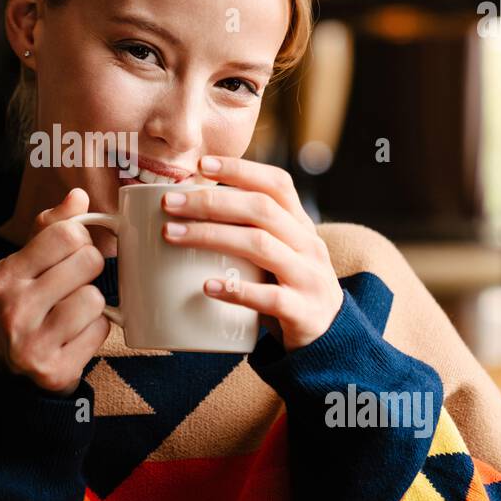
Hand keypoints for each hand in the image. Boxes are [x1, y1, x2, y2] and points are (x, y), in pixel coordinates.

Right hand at [0, 188, 110, 395]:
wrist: (7, 373)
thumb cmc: (23, 307)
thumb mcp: (24, 266)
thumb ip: (50, 229)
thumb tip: (78, 195)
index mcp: (5, 275)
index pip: (65, 233)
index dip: (81, 240)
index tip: (73, 253)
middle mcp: (13, 307)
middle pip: (88, 261)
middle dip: (91, 270)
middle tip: (76, 284)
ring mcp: (32, 341)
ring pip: (96, 299)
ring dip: (94, 306)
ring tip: (73, 313)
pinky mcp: (54, 369)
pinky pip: (100, 332)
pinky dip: (96, 332)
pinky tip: (76, 336)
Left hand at [159, 155, 344, 351]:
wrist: (331, 337)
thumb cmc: (287, 287)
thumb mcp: (278, 253)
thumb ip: (247, 231)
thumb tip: (184, 211)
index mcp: (300, 224)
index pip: (277, 184)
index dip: (240, 169)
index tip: (202, 164)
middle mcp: (308, 244)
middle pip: (261, 209)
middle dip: (211, 201)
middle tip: (170, 203)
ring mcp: (308, 277)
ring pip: (260, 246)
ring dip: (212, 236)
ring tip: (172, 235)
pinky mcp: (303, 311)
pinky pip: (269, 298)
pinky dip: (236, 290)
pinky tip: (207, 286)